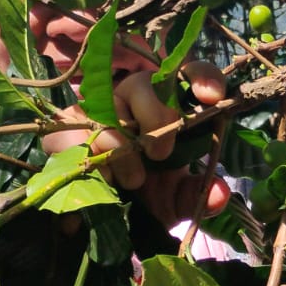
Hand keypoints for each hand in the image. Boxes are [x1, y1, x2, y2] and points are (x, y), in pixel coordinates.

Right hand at [44, 68, 229, 221]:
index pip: (191, 74)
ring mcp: (100, 109)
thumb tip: (217, 193)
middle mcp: (137, 99)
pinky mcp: (68, 126)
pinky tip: (104, 178)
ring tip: (133, 180)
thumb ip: (197, 195)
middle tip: (159, 155)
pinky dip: (91, 157)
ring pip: (108, 108)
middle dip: (156, 117)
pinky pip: (74, 130)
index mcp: (171, 107)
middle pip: (143, 83)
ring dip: (122, 148)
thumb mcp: (176, 200)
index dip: (203, 78)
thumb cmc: (150, 195)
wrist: (104, 211)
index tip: (211, 97)